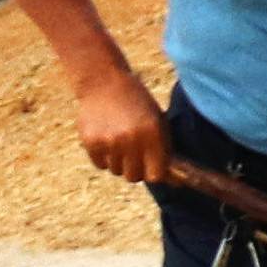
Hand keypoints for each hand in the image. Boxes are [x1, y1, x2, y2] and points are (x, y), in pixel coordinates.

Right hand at [73, 61, 166, 184]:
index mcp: (153, 133)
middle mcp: (131, 139)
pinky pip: (101, 165)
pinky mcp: (90, 142)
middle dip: (137, 170)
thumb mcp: (158, 121)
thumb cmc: (138, 104)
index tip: (153, 168)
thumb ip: (165, 150)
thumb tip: (176, 183)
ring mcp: (109, 141)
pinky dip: (104, 158)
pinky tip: (107, 139)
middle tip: (135, 156)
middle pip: (134, 177)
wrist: (104, 83)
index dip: (155, 174)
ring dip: (120, 162)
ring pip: (117, 171)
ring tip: (120, 142)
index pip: (156, 174)